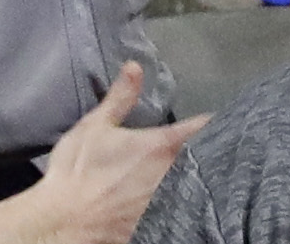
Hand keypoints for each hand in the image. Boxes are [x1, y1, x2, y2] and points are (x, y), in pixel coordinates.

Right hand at [5, 63, 205, 243]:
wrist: (67, 217)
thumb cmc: (78, 168)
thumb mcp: (94, 126)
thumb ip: (120, 97)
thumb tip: (135, 66)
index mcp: (159, 147)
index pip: (199, 129)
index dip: (213, 122)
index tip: (223, 118)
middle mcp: (172, 174)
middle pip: (204, 160)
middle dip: (208, 151)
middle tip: (215, 145)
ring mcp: (170, 201)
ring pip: (197, 186)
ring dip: (200, 177)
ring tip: (203, 173)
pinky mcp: (163, 223)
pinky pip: (184, 210)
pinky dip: (187, 202)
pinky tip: (185, 201)